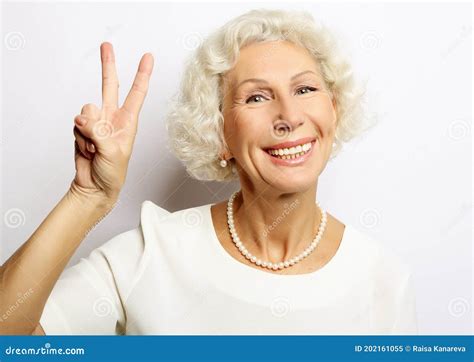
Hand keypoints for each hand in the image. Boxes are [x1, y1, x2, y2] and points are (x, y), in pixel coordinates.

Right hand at [69, 42, 153, 201]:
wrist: (94, 187)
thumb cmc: (113, 173)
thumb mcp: (113, 152)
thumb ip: (99, 132)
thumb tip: (82, 118)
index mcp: (129, 122)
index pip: (137, 93)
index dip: (142, 74)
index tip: (148, 57)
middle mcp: (113, 118)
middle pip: (109, 86)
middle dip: (108, 65)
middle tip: (106, 45)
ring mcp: (97, 123)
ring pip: (86, 110)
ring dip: (88, 131)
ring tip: (96, 148)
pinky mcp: (82, 129)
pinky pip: (76, 125)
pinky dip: (80, 139)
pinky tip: (88, 150)